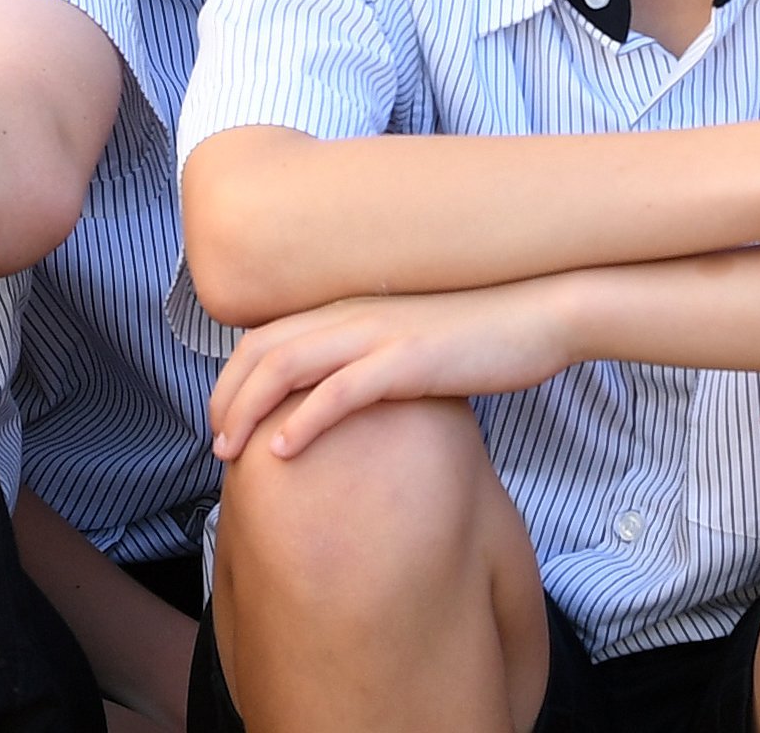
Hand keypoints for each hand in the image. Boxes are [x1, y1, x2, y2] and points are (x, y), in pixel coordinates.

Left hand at [207, 281, 584, 462]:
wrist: (544, 312)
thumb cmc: (487, 332)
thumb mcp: (417, 341)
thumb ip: (378, 358)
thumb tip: (354, 393)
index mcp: (353, 308)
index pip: (268, 335)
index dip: (233, 377)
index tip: (222, 417)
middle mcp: (355, 314)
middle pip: (262, 350)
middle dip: (227, 397)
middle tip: (215, 443)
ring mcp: (379, 335)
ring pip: (287, 366)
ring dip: (249, 411)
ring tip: (231, 452)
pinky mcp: (408, 360)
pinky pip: (340, 392)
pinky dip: (303, 421)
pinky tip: (282, 451)